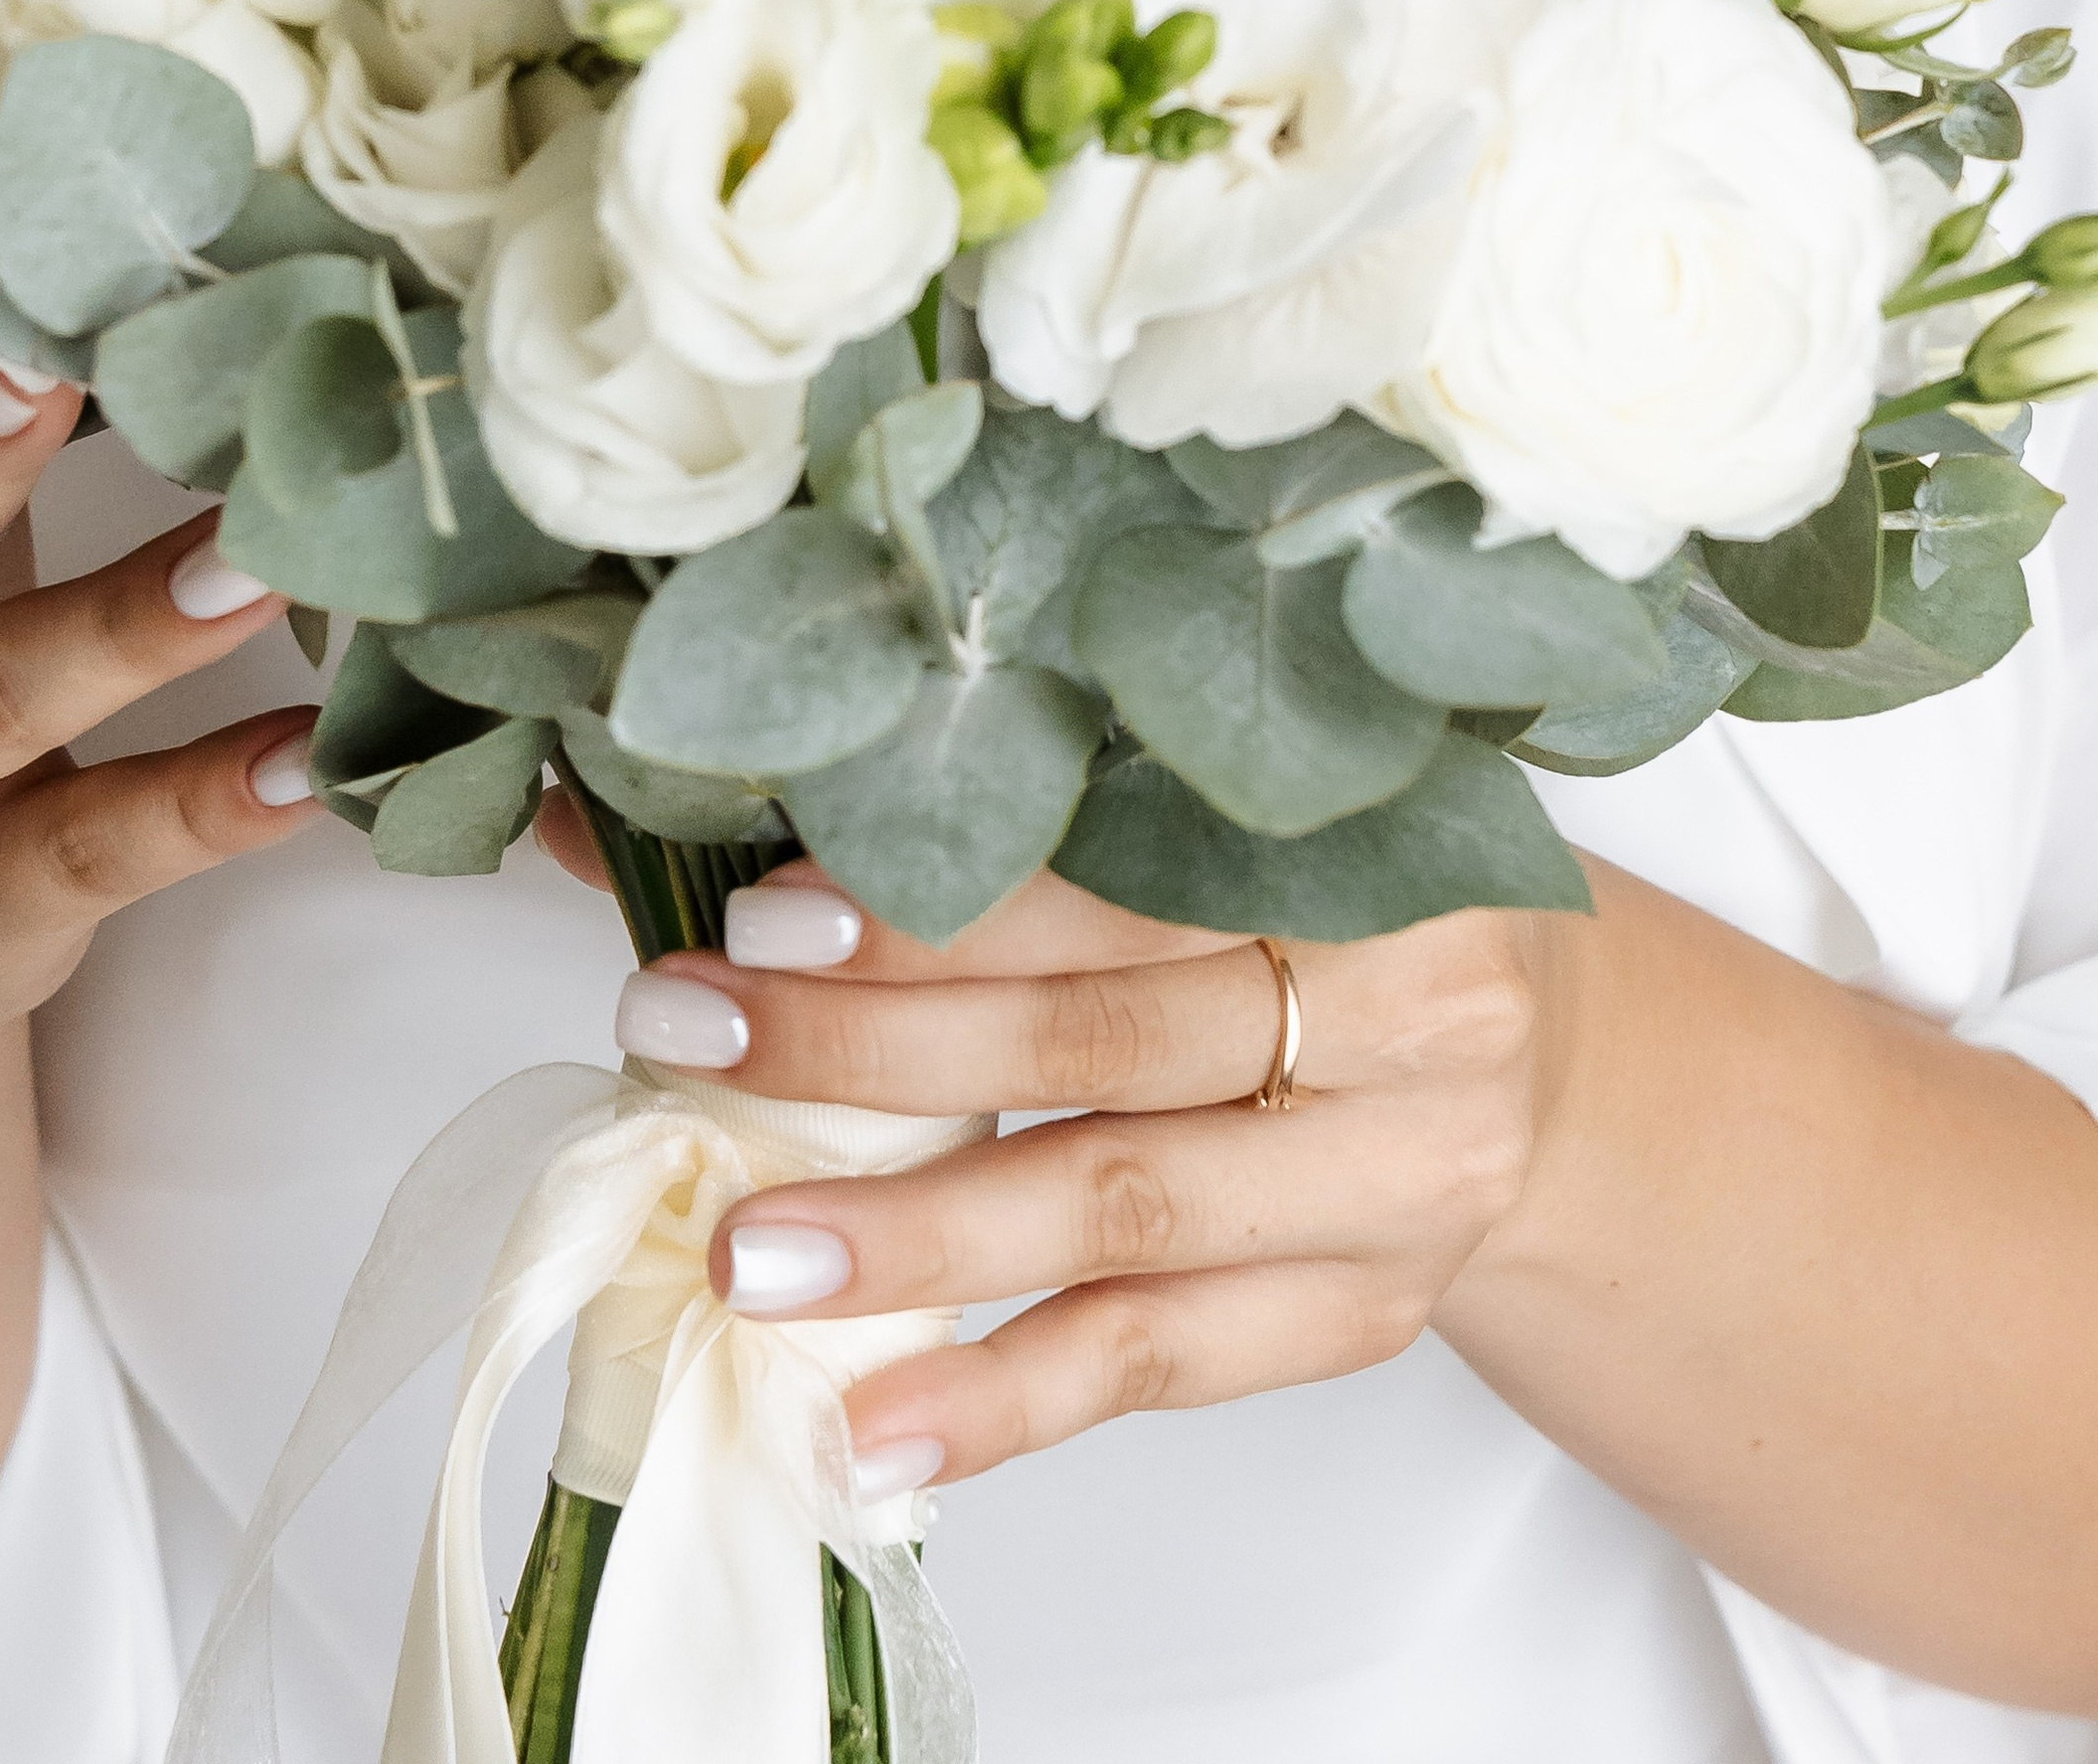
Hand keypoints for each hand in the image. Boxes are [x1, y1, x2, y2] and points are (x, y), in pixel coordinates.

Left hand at [556, 824, 1565, 1494]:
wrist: (1536, 1047)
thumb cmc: (1327, 892)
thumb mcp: (1220, 808)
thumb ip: (1025, 804)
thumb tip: (685, 800)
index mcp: (1366, 835)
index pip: (1122, 872)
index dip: (939, 903)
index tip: (761, 915)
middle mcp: (1409, 1007)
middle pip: (1108, 1037)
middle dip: (876, 1054)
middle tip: (693, 1048)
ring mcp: (1397, 1177)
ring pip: (1127, 1211)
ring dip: (920, 1241)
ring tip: (754, 1255)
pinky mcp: (1365, 1311)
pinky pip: (1168, 1366)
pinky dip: (1010, 1400)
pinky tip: (878, 1420)